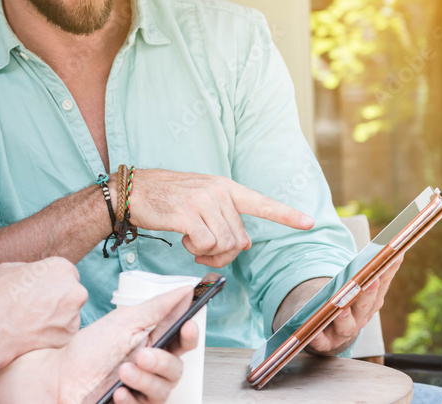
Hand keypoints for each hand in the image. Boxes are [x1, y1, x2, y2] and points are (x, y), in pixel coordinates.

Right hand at [0, 257, 88, 358]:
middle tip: (38, 306)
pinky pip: (63, 333)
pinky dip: (53, 334)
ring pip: (68, 315)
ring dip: (56, 317)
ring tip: (33, 321)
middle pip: (71, 294)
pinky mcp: (68, 338)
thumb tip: (30, 274)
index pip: (66, 273)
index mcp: (62, 269)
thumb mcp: (8, 269)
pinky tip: (35, 333)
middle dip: (58, 299)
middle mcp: (74, 291)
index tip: (43, 290)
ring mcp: (74, 317)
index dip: (52, 282)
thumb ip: (28, 269)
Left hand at [56, 286, 197, 403]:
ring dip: (144, 381)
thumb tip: (184, 290)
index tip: (187, 325)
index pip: (182, 342)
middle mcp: (152, 371)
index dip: (189, 335)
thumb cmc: (91, 348)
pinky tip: (118, 393)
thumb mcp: (122, 322)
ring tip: (124, 371)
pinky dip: (131, 400)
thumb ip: (155, 308)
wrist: (60, 374)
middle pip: (176, 371)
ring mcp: (142, 392)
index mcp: (153, 345)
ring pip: (162, 392)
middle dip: (161, 362)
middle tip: (142, 355)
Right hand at [122, 169, 314, 267]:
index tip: (309, 222)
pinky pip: (207, 245)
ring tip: (191, 243)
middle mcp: (218, 192)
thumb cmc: (164, 198)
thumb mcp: (198, 198)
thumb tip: (241, 243)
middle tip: (202, 250)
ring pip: (225, 244)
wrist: (132, 191)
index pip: (260, 202)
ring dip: (209, 253)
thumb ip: (222, 216)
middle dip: (224, 253)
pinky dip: (196, 250)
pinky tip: (183, 239)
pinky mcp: (188, 215)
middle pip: (240, 238)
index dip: (286, 214)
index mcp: (224, 187)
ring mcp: (203, 202)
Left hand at [306, 256, 402, 355]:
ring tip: (342, 306)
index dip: (387, 272)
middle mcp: (361, 318)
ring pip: (346, 325)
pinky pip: (321, 340)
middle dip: (368, 293)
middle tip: (370, 280)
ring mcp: (344, 331)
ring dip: (345, 316)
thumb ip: (376, 269)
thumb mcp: (360, 285)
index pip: (381, 284)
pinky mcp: (325, 342)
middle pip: (366, 305)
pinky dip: (317, 337)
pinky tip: (313, 333)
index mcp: (371, 302)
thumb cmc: (346, 302)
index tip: (393, 257)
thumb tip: (397, 249)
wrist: (328, 330)